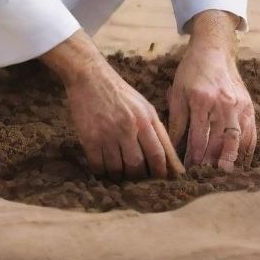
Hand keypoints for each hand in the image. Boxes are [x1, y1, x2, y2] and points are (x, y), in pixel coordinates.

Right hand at [65, 61, 184, 180]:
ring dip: (120, 176)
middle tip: (138, 180)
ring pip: (118, 169)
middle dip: (139, 177)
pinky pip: (98, 166)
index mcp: (146, 119)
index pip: (159, 154)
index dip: (162, 173)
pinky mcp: (90, 138)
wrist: (90, 76)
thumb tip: (169, 160)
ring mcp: (108, 133)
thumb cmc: (120, 92)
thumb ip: (157, 131)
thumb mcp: (144, 106)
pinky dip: (102, 171)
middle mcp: (129, 127)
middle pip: (138, 166)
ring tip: (120, 173)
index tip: (164, 183)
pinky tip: (103, 168)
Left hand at [167, 14, 256, 171]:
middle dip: (212, 165)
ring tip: (222, 177)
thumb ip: (177, 120)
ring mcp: (239, 106)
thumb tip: (172, 147)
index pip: (197, 138)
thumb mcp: (177, 91)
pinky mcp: (249, 107)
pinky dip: (246, 152)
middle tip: (205, 180)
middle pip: (219, 143)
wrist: (214, 51)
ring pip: (237, 142)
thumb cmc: (191, 72)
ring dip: (230, 162)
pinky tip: (239, 163)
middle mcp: (223, 104)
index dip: (193, 158)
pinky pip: (251, 135)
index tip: (187, 173)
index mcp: (201, 100)